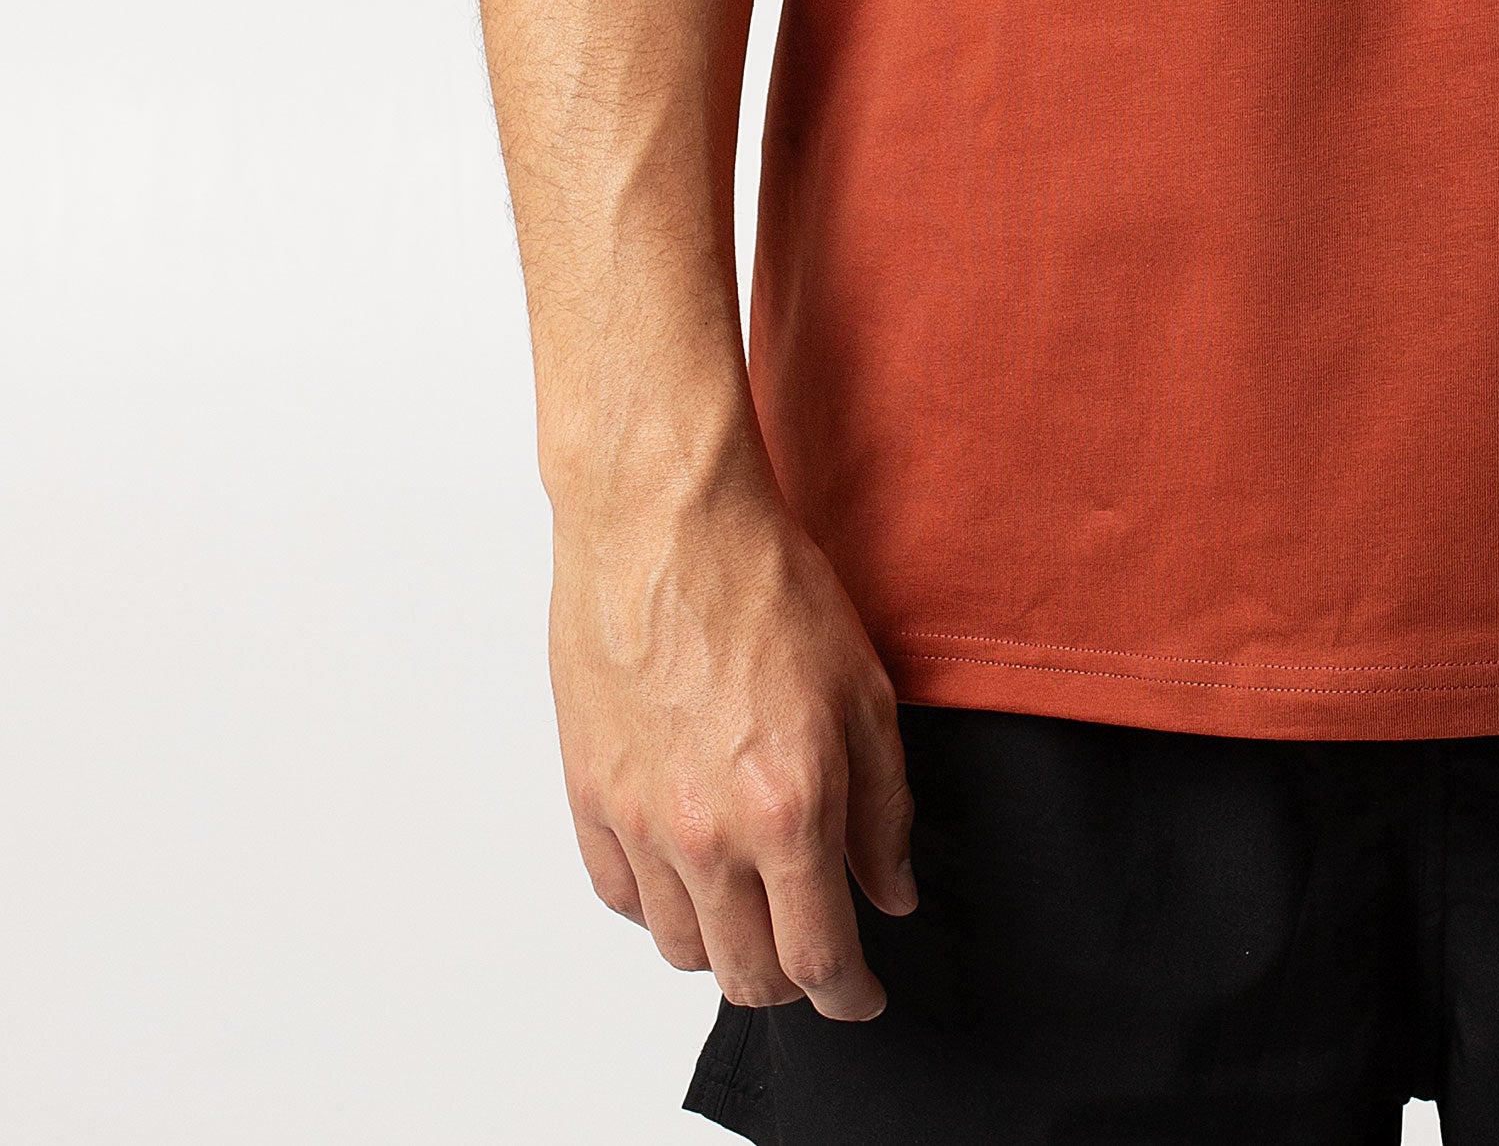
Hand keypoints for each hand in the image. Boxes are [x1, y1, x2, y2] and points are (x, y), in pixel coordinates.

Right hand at [548, 437, 918, 1019]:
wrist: (667, 521)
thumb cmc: (766, 584)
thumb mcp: (864, 690)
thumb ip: (884, 808)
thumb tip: (891, 890)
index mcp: (788, 809)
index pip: (819, 958)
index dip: (849, 995)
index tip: (863, 994)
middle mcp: (706, 832)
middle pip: (746, 973)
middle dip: (792, 982)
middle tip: (816, 955)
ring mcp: (639, 820)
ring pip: (680, 947)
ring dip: (724, 947)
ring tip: (754, 908)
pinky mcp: (589, 795)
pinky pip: (621, 897)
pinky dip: (660, 906)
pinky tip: (689, 873)